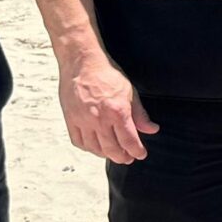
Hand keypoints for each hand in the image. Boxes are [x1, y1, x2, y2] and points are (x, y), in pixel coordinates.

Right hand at [60, 49, 157, 163]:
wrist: (82, 62)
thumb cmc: (106, 74)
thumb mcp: (130, 92)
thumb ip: (140, 114)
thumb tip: (152, 129)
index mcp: (117, 112)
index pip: (129, 141)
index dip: (137, 151)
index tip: (140, 154)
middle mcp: (99, 119)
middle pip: (112, 149)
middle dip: (123, 157)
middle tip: (128, 158)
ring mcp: (83, 120)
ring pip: (95, 148)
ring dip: (106, 154)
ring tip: (113, 153)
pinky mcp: (70, 119)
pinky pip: (79, 141)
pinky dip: (88, 148)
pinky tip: (95, 147)